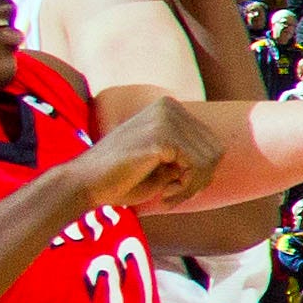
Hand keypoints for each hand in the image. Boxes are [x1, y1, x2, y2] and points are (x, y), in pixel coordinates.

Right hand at [75, 95, 224, 210]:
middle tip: (175, 195)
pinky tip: (165, 195)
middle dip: (200, 180)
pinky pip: (196, 166)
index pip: (212, 142)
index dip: (203, 173)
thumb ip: (190, 156)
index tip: (179, 187)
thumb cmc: (122, 178)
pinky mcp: (160, 136)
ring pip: (209, 160)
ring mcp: (164, 118)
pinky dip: (186, 187)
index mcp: (169, 108)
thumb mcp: (165, 163)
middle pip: (215, 149)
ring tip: (169, 196)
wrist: (84, 184)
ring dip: (192, 187)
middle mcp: (169, 106)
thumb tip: (219, 156)